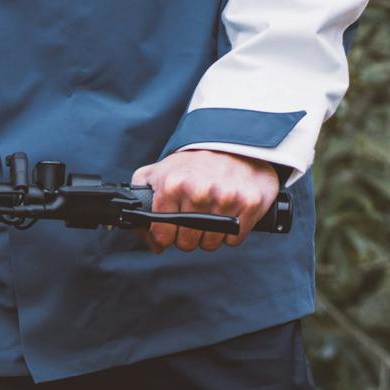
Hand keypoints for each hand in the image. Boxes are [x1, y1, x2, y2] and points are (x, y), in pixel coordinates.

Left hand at [132, 148, 280, 254]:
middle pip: (186, 244)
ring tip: (212, 212)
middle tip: (194, 216)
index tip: (171, 227)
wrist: (236, 145)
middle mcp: (199, 191)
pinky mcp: (249, 204)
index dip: (165, 235)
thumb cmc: (195, 163)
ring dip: (209, 235)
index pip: (162, 236)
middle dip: (187, 235)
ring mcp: (226, 198)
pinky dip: (231, 233)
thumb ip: (141, 198)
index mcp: (173, 184)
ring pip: (210, 244)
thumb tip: (140, 231)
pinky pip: (233, 240)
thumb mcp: (160, 171)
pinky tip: (229, 213)